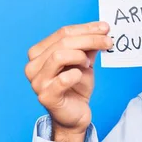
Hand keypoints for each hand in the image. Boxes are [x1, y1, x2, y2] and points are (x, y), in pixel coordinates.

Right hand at [24, 22, 112, 141]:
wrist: (76, 114)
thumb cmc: (77, 86)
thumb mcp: (84, 61)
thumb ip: (88, 46)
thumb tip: (102, 29)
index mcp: (39, 53)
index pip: (63, 33)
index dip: (86, 28)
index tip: (105, 28)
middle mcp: (33, 66)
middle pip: (63, 42)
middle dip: (90, 39)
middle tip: (108, 41)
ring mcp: (37, 82)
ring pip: (59, 56)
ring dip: (80, 56)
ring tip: (88, 64)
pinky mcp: (46, 96)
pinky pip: (63, 79)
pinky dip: (76, 74)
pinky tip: (80, 75)